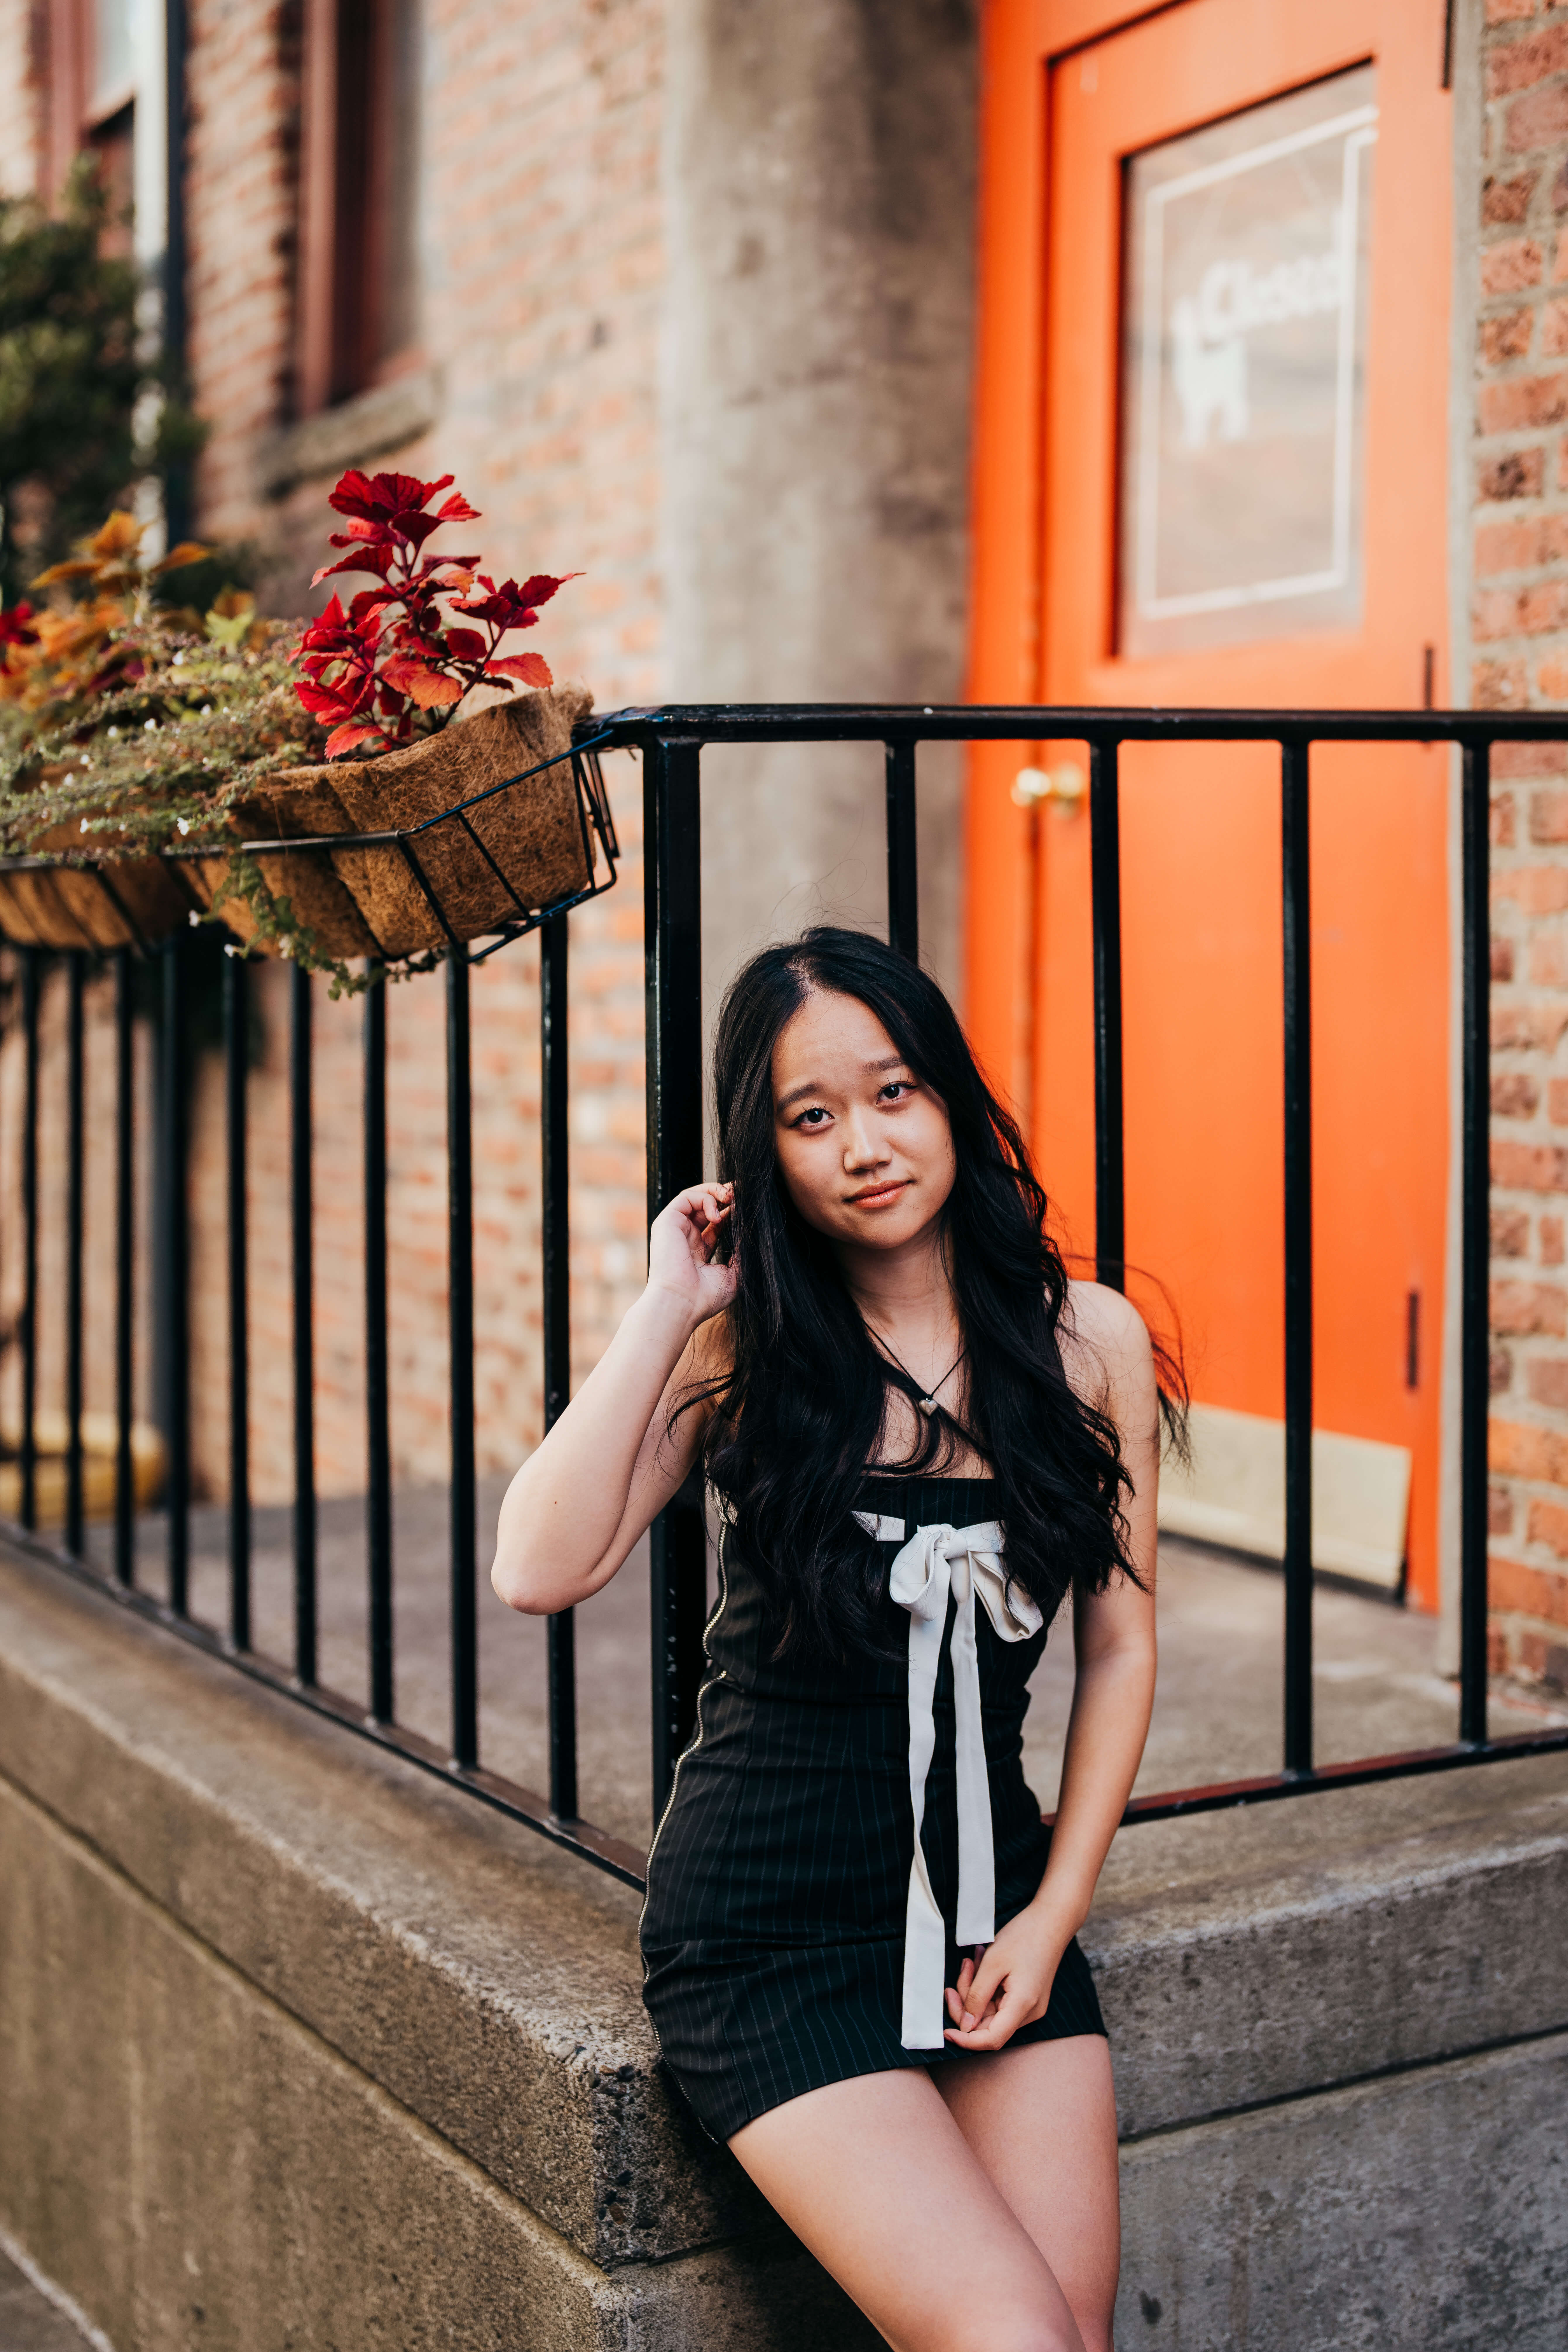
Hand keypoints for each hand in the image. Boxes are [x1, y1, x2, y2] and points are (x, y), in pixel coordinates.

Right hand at [646, 1181, 736, 1326]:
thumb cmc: (705, 1298)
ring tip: (732, 1197)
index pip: (716, 1224)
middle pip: (706, 1207)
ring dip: (716, 1192)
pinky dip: (705, 1198)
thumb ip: (741, 1252)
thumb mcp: (733, 1275)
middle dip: (725, 1197)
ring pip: (695, 1197)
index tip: (747, 1210)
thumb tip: (750, 1231)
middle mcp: (686, 1238)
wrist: (681, 1304)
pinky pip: (686, 1197)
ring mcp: (676, 1229)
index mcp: (699, 1252)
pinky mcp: (667, 1221)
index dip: (732, 1214)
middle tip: (742, 1195)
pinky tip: (717, 1214)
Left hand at [942, 1907, 1068, 2052]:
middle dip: (967, 2002)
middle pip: (988, 2023)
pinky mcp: (1027, 1997)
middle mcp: (1029, 2012)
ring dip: (975, 1989)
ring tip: (973, 1961)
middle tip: (962, 1971)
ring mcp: (1030, 2005)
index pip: (992, 2039)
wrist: (1052, 1921)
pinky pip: (999, 2000)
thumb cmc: (1024, 1937)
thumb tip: (966, 2025)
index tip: (946, 2032)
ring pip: (991, 2011)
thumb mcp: (992, 1964)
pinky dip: (986, 1986)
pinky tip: (983, 1963)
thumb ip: (976, 1997)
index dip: (966, 2040)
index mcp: (1023, 2005)